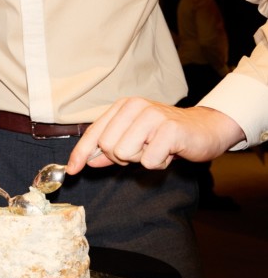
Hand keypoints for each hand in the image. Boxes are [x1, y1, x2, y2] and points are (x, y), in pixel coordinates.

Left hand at [67, 97, 244, 173]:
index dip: (80, 153)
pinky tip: (169, 153)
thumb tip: (88, 161)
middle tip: (143, 150)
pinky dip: (158, 163)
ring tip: (156, 150)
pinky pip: (148, 161)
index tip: (72, 171)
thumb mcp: (135, 139)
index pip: (94, 132)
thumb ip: (111, 148)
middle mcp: (135, 106)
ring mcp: (152, 116)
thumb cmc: (167, 135)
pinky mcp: (169, 129)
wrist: (205, 129)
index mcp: (123, 106)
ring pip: (124, 153)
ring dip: (141, 159)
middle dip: (123, 157)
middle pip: (107, 147)